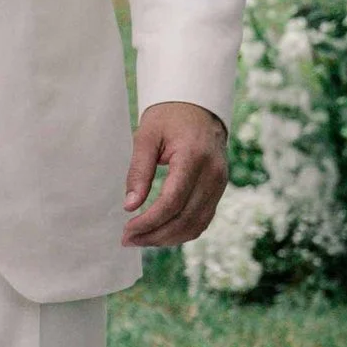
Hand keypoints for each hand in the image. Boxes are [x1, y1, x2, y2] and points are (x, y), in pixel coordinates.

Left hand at [122, 101, 228, 249]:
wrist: (198, 107)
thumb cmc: (168, 118)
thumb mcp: (146, 137)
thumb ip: (139, 171)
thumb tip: (129, 206)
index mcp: (194, 157)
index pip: (172, 201)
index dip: (149, 221)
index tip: (127, 229)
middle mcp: (212, 173)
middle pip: (185, 218)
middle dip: (155, 235)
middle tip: (128, 240)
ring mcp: (220, 183)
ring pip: (196, 224)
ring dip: (168, 238)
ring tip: (141, 239)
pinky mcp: (219, 189)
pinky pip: (203, 219)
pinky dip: (182, 231)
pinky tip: (161, 233)